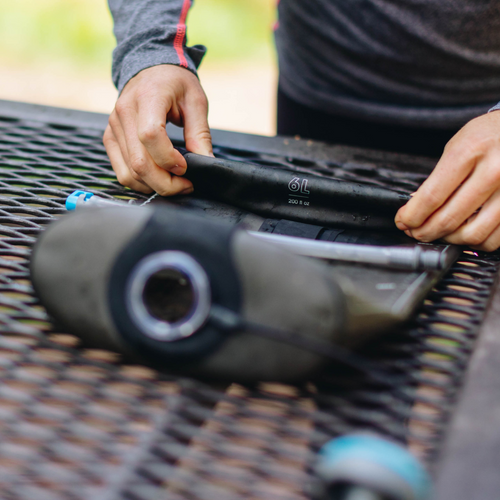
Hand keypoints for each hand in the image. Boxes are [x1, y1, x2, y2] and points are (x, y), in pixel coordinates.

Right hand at [103, 64, 212, 195]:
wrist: (150, 70)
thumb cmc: (175, 84)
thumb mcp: (196, 102)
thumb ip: (200, 134)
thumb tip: (206, 163)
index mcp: (147, 97)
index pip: (150, 136)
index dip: (169, 159)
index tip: (187, 167)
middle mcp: (124, 113)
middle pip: (139, 163)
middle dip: (166, 183)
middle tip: (186, 186)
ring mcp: (113, 128)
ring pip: (130, 173)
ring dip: (155, 186)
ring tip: (175, 183)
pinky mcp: (110, 139)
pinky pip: (122, 172)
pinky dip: (141, 183)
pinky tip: (159, 179)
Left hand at [395, 111, 499, 251]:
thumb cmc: (488, 135)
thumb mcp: (457, 145)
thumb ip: (438, 178)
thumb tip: (416, 210)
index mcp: (470, 151)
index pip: (432, 197)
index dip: (412, 216)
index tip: (403, 220)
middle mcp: (494, 171)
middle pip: (449, 219)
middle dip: (424, 231)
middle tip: (415, 231)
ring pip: (472, 234)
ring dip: (448, 239)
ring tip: (438, 232)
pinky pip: (494, 239)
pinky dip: (474, 242)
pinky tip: (463, 233)